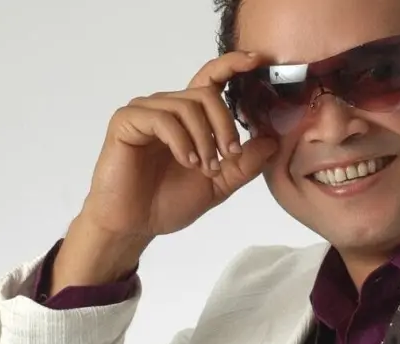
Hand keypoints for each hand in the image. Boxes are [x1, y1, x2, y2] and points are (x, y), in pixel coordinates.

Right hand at [82, 51, 276, 237]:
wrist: (135, 224)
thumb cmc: (170, 201)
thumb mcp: (220, 183)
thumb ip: (245, 163)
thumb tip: (273, 141)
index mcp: (190, 117)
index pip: (212, 79)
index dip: (233, 65)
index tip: (257, 61)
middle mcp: (168, 107)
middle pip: (207, 95)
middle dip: (226, 126)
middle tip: (229, 156)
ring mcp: (145, 112)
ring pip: (188, 107)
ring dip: (204, 140)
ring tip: (205, 168)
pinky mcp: (126, 121)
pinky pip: (162, 119)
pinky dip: (181, 141)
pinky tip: (187, 161)